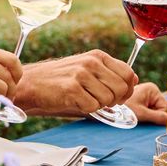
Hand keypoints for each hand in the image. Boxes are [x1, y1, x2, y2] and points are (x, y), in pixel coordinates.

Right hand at [14, 50, 136, 116]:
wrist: (32, 83)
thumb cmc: (61, 79)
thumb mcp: (87, 68)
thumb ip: (110, 72)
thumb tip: (134, 80)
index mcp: (98, 56)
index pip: (128, 74)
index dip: (127, 90)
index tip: (118, 97)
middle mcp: (91, 62)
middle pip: (122, 88)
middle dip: (115, 100)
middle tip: (101, 101)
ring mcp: (81, 75)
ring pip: (108, 99)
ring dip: (99, 105)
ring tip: (85, 99)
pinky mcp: (71, 89)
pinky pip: (92, 107)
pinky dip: (86, 109)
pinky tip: (75, 102)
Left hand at [124, 81, 166, 124]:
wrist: (107, 108)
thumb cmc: (123, 108)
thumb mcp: (142, 114)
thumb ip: (158, 117)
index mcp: (152, 90)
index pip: (164, 106)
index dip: (160, 116)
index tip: (155, 122)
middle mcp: (150, 91)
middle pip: (160, 109)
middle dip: (153, 116)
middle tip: (142, 119)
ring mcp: (145, 96)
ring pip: (154, 111)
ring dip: (148, 116)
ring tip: (137, 116)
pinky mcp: (141, 101)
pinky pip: (148, 111)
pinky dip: (144, 116)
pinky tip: (137, 116)